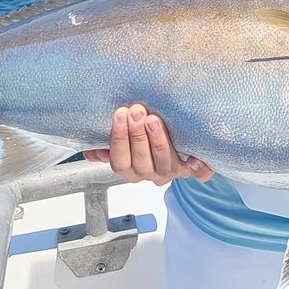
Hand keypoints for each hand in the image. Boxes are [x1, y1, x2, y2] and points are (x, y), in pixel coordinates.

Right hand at [82, 103, 214, 183]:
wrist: (180, 139)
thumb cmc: (145, 132)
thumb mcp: (124, 136)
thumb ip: (106, 141)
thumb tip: (89, 147)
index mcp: (131, 168)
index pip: (120, 162)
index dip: (119, 140)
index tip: (119, 114)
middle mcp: (151, 173)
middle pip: (141, 163)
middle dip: (137, 136)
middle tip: (136, 112)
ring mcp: (173, 172)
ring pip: (165, 165)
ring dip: (159, 142)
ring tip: (154, 120)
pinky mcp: (193, 170)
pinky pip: (199, 176)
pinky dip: (198, 169)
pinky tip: (194, 158)